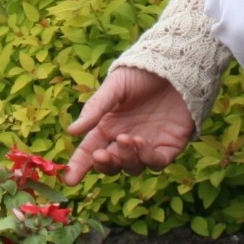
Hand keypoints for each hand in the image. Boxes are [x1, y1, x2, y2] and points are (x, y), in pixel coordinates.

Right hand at [63, 66, 193, 184]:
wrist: (174, 64)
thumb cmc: (141, 72)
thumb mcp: (114, 87)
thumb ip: (95, 109)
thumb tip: (71, 132)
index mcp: (108, 126)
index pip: (90, 152)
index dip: (79, 167)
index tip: (68, 179)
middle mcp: (125, 139)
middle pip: (112, 165)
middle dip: (105, 164)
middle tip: (101, 154)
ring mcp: (147, 145)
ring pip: (133, 167)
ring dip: (126, 158)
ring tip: (125, 138)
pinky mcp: (169, 146)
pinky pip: (157, 162)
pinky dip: (148, 158)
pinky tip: (141, 143)